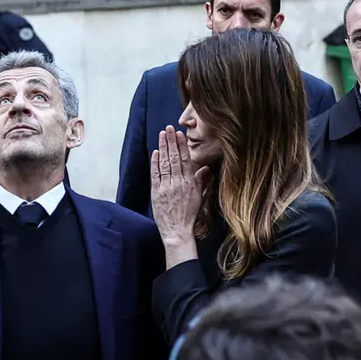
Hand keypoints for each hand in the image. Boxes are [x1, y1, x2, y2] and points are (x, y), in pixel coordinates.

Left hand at [150, 126, 210, 249]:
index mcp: (189, 183)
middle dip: (171, 142)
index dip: (182, 145)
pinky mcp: (157, 193)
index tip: (179, 134)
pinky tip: (155, 152)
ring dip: (163, 148)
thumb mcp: (199, 197)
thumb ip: (200, 180)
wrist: (177, 231)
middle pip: (174, 158)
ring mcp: (166, 187)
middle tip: (168, 128)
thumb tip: (205, 167)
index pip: (186, 160)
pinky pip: (155, 175)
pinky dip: (155, 163)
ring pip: (165, 164)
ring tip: (162, 135)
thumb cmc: (189, 215)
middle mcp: (178, 183)